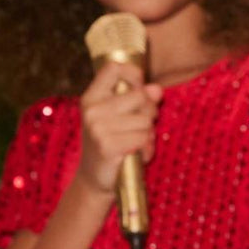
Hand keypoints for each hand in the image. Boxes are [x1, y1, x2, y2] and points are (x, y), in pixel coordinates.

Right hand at [77, 61, 161, 196]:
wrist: (94, 180)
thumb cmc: (111, 143)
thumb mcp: (120, 117)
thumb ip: (137, 99)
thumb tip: (157, 89)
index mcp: (91, 97)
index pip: (113, 68)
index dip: (133, 74)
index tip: (138, 89)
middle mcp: (92, 110)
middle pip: (140, 95)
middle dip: (150, 111)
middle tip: (140, 126)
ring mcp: (98, 128)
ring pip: (145, 119)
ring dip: (148, 134)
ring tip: (135, 143)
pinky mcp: (108, 146)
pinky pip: (143, 138)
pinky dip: (147, 148)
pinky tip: (137, 155)